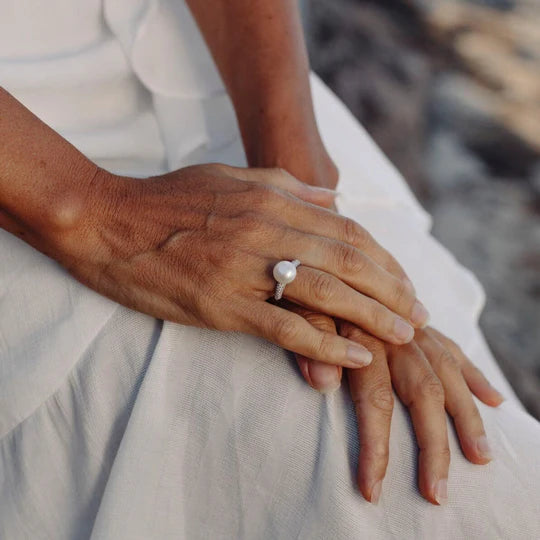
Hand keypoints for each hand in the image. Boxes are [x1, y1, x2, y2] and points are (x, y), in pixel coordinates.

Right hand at [50, 163, 428, 367]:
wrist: (105, 220)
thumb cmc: (167, 198)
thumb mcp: (229, 176)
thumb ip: (285, 184)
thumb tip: (332, 196)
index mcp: (268, 198)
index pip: (345, 229)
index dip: (383, 258)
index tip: (405, 282)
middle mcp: (262, 229)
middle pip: (346, 260)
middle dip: (391, 289)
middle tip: (419, 315)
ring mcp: (241, 268)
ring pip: (324, 291)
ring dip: (372, 315)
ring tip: (403, 336)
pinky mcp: (219, 303)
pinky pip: (284, 326)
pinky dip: (325, 343)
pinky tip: (355, 356)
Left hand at [288, 303, 503, 505]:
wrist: (322, 252)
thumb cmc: (300, 287)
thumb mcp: (295, 311)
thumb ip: (310, 344)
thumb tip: (323, 386)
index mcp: (362, 335)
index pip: (375, 399)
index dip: (376, 446)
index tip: (372, 489)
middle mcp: (394, 333)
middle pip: (422, 393)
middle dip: (432, 446)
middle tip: (437, 493)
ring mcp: (411, 327)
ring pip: (447, 373)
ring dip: (465, 417)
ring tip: (482, 457)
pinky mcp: (418, 322)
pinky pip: (450, 347)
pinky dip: (473, 374)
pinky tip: (493, 400)